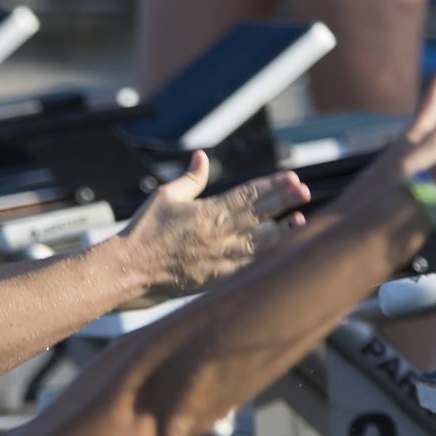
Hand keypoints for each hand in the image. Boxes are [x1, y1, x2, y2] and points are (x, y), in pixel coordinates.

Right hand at [120, 152, 310, 294]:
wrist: (130, 269)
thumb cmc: (144, 231)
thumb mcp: (165, 196)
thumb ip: (190, 178)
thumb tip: (203, 157)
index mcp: (209, 211)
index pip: (249, 194)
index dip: (273, 185)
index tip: (291, 177)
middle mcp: (219, 233)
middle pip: (261, 214)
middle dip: (285, 201)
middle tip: (304, 192)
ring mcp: (220, 257)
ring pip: (261, 241)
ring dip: (282, 230)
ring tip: (299, 220)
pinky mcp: (216, 277)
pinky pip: (248, 266)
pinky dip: (265, 257)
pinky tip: (277, 251)